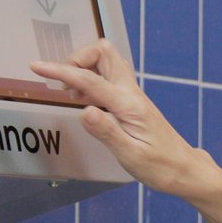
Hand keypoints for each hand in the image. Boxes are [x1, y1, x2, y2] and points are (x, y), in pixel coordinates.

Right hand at [31, 39, 221, 222]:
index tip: (37, 66)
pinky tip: (85, 101)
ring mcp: (132, 95)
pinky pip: (109, 78)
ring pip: (107, 62)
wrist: (184, 169)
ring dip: (84, 68)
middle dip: (78, 58)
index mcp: (129, 104)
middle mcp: (131, 93)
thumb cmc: (161, 166)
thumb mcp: (131, 155)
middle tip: (63, 85)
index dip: (61, 71)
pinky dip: (91, 80)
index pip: (90, 79)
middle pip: (104, 52)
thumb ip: (107, 131)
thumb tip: (84, 110)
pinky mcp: (131, 102)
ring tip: (71, 94)